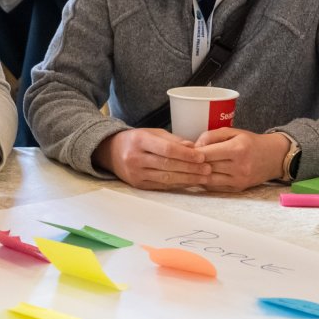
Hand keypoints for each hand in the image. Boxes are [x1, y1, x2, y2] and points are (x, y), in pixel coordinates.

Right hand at [94, 128, 211, 189]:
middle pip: (167, 165)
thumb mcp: (152, 133)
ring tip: (203, 177)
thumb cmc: (136, 140)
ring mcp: (135, 173)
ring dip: (187, 178)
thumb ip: (173, 140)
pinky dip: (178, 184)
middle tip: (208, 169)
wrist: (110, 152)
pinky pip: (162, 185)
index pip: (166, 149)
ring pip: (166, 178)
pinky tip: (190, 182)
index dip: (185, 154)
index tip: (202, 157)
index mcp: (139, 141)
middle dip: (190, 168)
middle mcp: (135, 158)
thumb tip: (193, 147)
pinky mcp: (138, 185)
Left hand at [192, 128, 290, 190]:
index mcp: (237, 149)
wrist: (274, 157)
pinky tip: (199, 176)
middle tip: (183, 160)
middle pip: (206, 167)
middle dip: (192, 164)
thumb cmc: (251, 142)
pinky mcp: (238, 189)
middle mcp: (239, 167)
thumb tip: (194, 146)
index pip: (207, 154)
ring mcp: (239, 180)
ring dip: (197, 175)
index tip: (185, 151)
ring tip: (189, 169)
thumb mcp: (233, 132)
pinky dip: (205, 182)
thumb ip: (211, 136)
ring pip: (208, 180)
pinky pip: (215, 187)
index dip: (193, 153)